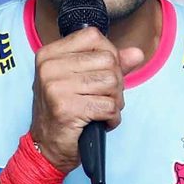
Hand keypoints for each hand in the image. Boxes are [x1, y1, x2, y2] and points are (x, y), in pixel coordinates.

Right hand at [29, 27, 144, 172]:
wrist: (47, 147)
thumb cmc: (65, 110)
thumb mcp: (82, 80)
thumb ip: (111, 63)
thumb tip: (137, 53)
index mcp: (50, 54)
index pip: (94, 37)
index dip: (109, 55)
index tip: (102, 73)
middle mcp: (50, 67)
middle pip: (108, 61)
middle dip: (115, 82)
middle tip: (102, 98)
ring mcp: (56, 87)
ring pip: (112, 83)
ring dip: (115, 101)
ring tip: (101, 110)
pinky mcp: (66, 109)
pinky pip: (109, 106)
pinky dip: (112, 118)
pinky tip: (101, 122)